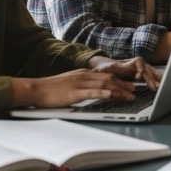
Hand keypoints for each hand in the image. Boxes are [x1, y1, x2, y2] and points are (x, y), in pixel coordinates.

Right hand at [11, 68, 138, 108]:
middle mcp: (84, 76)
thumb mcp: (69, 85)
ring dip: (120, 90)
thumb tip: (91, 92)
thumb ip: (81, 87)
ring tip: (130, 96)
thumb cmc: (50, 90)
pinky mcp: (74, 92)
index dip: (119, 81)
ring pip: (105, 84)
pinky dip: (104, 93)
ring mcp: (80, 83)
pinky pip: (92, 92)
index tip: (129, 86)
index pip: (106, 76)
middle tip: (134, 91)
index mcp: (83, 74)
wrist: (35, 89)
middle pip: (109, 79)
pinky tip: (112, 95)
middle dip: (124, 85)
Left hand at [88, 55, 160, 88]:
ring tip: (159, 85)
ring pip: (148, 70)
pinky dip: (154, 77)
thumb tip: (103, 73)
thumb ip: (106, 72)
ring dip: (154, 77)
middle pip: (145, 68)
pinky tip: (159, 82)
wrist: (104, 65)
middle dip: (149, 77)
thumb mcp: (103, 70)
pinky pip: (149, 73)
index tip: (139, 75)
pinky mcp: (138, 72)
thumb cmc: (103, 68)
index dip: (139, 67)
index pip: (137, 61)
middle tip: (153, 87)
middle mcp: (133, 64)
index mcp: (125, 63)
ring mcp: (136, 67)